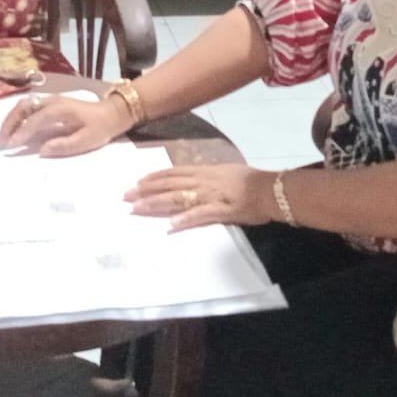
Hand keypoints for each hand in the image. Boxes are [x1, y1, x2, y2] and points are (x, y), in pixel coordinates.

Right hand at [0, 93, 130, 156]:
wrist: (111, 113)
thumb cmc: (100, 128)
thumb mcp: (87, 140)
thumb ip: (64, 145)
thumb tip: (42, 150)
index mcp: (60, 109)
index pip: (34, 120)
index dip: (21, 132)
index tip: (10, 146)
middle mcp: (51, 101)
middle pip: (23, 108)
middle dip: (9, 124)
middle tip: (0, 143)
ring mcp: (49, 101)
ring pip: (23, 106)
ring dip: (10, 120)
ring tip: (3, 138)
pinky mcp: (49, 104)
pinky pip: (28, 108)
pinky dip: (17, 118)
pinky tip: (13, 131)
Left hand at [125, 164, 274, 231]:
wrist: (271, 189)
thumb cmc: (252, 180)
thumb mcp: (225, 172)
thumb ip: (207, 176)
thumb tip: (192, 180)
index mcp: (204, 171)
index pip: (173, 173)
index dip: (153, 178)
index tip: (136, 182)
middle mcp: (203, 181)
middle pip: (169, 185)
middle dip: (145, 191)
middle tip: (125, 196)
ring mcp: (210, 196)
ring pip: (177, 198)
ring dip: (156, 203)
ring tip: (137, 208)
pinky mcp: (221, 211)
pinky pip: (199, 215)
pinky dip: (185, 219)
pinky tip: (170, 225)